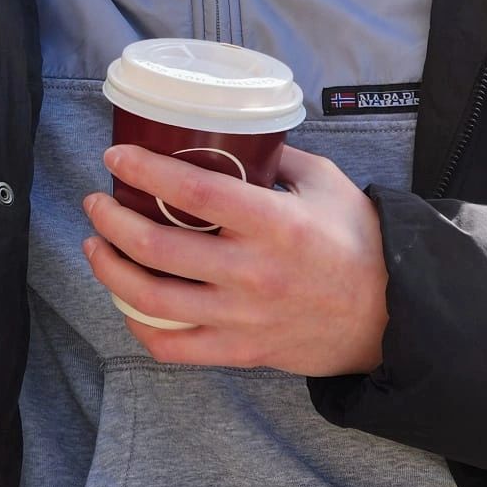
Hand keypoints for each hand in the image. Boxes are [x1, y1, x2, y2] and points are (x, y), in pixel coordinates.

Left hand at [81, 143, 388, 373]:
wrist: (390, 316)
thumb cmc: (358, 243)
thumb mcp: (325, 183)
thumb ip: (276, 158)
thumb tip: (232, 135)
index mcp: (274, 223)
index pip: (193, 193)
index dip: (145, 170)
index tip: (115, 155)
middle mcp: (252, 272)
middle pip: (157, 247)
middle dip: (111, 220)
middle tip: (96, 201)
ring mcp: (242, 316)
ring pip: (152, 299)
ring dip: (110, 269)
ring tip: (96, 245)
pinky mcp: (239, 350)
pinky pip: (172, 347)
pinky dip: (138, 325)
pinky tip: (126, 302)